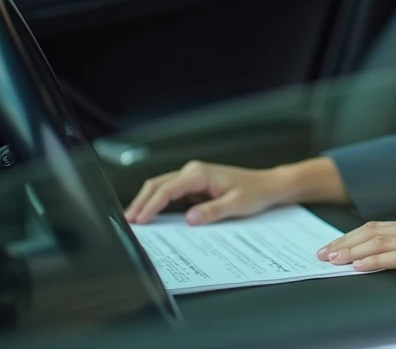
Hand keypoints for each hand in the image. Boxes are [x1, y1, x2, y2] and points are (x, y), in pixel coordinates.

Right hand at [124, 161, 285, 224]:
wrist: (267, 186)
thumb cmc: (255, 192)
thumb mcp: (236, 205)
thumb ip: (212, 211)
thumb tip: (190, 219)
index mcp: (200, 173)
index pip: (167, 189)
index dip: (151, 205)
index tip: (139, 220)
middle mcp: (193, 172)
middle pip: (157, 186)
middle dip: (141, 203)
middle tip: (128, 223)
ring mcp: (192, 179)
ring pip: (160, 189)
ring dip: (146, 203)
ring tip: (133, 222)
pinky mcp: (193, 188)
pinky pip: (170, 195)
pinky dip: (157, 205)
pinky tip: (151, 219)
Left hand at [317, 216, 395, 287]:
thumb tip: (370, 263)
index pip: (376, 228)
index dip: (350, 237)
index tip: (329, 249)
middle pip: (374, 231)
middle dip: (344, 243)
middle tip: (322, 255)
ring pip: (382, 242)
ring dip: (353, 251)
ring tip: (333, 261)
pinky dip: (375, 261)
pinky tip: (360, 267)